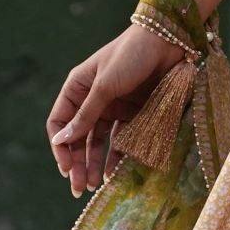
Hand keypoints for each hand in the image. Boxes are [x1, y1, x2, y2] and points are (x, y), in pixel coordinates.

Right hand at [47, 20, 181, 198]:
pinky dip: (117, 157)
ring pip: (98, 142)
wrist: (169, 42)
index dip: (60, 146)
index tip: (66, 169)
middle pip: (78, 137)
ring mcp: (114, 107)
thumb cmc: (132, 56)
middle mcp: (93, 99)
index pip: (60, 123)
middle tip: (79, 188)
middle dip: (77, 162)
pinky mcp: (135, 113)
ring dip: (94, 164)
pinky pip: (122, 140)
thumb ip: (85, 116)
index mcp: (78, 88)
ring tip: (94, 186)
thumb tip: (61, 141)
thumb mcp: (105, 86)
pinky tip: (114, 174)